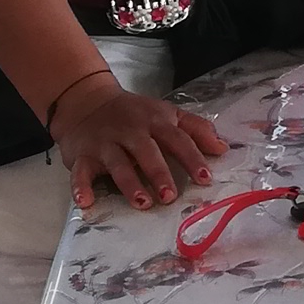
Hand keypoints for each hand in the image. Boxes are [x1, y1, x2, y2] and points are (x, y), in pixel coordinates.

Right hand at [49, 72, 227, 211]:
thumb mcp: (167, 113)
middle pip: (147, 152)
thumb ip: (196, 129)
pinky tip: (86, 202)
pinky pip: (81, 172)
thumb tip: (223, 148)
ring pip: (118, 164)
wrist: (87, 100)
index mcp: (156, 121)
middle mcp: (131, 132)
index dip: (191, 158)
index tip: (205, 178)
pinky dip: (80, 187)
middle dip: (159, 173)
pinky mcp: (82, 155)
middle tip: (170, 196)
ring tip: (142, 203)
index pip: (177, 139)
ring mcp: (106, 143)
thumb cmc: (135, 113)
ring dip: (129, 184)